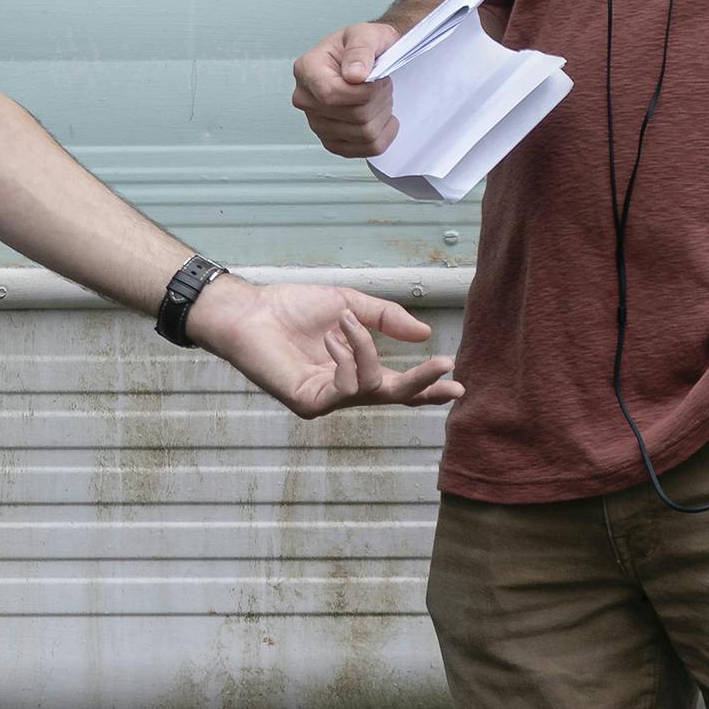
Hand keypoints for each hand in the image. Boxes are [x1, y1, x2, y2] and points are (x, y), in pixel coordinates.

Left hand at [186, 276, 463, 418]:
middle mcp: (343, 388)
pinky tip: (330, 338)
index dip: (427, 385)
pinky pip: (347, 386)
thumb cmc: (290, 307)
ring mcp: (327, 399)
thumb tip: (425, 333)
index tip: (458, 384)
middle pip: (393, 396)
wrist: (250, 310)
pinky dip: (347, 357)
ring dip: (365, 349)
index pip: (396, 383)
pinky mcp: (309, 403)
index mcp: (354, 368)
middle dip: (422, 384)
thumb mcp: (348, 305)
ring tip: (342, 324)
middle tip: (446, 369)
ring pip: (372, 386)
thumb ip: (384, 319)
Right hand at [290, 21, 403, 157]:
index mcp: (307, 69)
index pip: (331, 94)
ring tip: (379, 96)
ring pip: (363, 133)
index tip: (376, 77)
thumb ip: (360, 50)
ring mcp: (316, 123)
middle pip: (353, 115)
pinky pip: (365, 149)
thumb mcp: (365, 34)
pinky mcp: (332, 141)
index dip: (362, 91)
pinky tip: (382, 117)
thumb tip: (355, 75)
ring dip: (382, 114)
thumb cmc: (363, 44)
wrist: (367, 58)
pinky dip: (383, 135)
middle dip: (378, 99)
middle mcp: (306, 98)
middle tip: (381, 82)